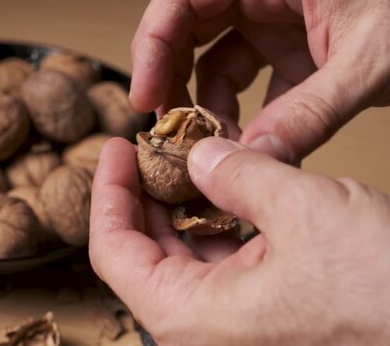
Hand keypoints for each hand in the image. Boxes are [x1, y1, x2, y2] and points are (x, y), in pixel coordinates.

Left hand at [89, 137, 389, 344]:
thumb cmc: (382, 293)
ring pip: (183, 257)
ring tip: (185, 157)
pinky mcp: (263, 316)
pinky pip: (221, 265)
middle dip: (145, 193)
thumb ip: (240, 174)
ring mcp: (231, 327)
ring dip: (182, 205)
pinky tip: (224, 187)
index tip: (115, 148)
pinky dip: (217, 224)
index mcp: (189, 316)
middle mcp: (201, 330)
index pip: (113, 251)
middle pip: (143, 252)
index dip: (108, 192)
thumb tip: (201, 155)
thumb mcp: (304, 211)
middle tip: (151, 145)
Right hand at [130, 0, 389, 162]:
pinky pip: (247, 79)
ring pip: (212, 59)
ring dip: (208, 106)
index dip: (152, 44)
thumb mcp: (373, 58)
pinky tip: (248, 144)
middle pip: (187, 28)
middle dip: (172, 80)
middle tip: (169, 130)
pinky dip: (243, 113)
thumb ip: (312, 110)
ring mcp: (273, 18)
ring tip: (212, 148)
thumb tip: (258, 157)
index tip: (144, 97)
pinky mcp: (287, 46)